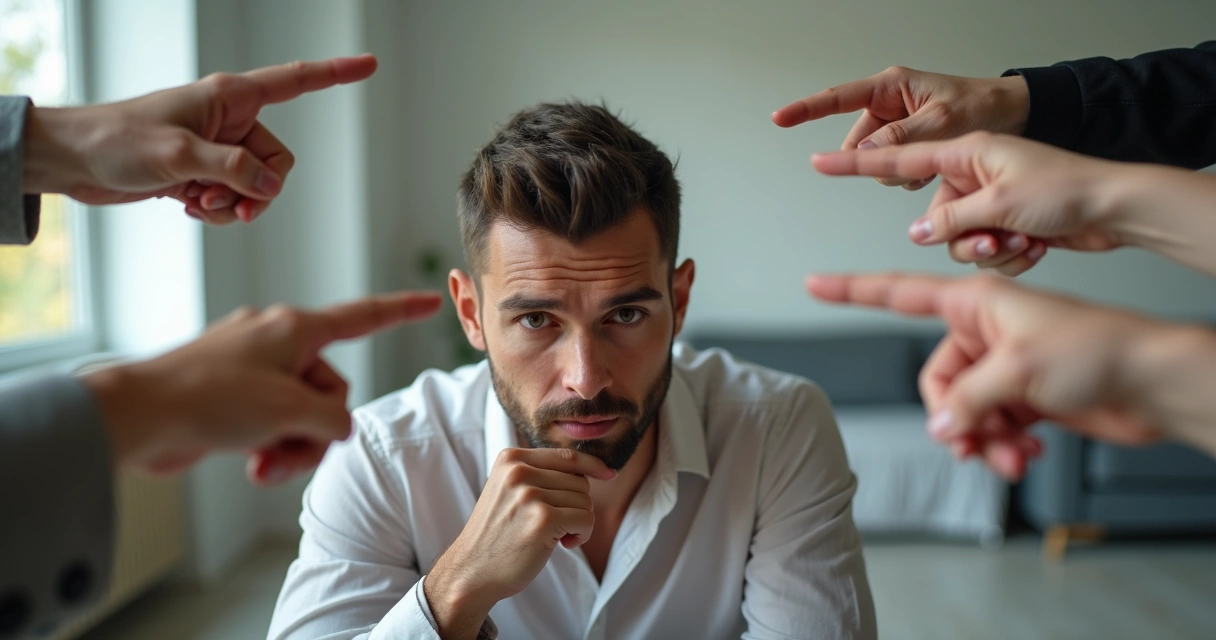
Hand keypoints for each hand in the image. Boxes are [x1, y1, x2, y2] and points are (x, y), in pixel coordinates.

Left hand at [22, 55, 377, 224]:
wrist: (76, 162)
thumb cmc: (118, 140)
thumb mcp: (179, 156)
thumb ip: (232, 170)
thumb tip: (269, 186)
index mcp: (230, 97)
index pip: (296, 81)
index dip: (335, 74)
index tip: (369, 66)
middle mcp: (229, 121)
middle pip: (278, 161)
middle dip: (259, 189)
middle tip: (226, 203)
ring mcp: (217, 148)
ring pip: (257, 185)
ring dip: (233, 204)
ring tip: (196, 204)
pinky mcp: (202, 173)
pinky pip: (233, 198)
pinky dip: (216, 210)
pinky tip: (186, 207)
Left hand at [82, 291, 441, 483]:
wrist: (137, 418)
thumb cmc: (209, 398)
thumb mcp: (290, 410)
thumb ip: (332, 420)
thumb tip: (333, 429)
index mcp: (294, 328)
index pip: (362, 317)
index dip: (400, 310)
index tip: (431, 302)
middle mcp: (275, 342)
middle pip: (331, 389)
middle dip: (318, 427)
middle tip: (289, 445)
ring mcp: (251, 369)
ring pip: (302, 413)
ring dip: (293, 445)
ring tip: (265, 465)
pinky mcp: (230, 396)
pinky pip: (273, 422)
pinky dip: (270, 446)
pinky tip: (252, 465)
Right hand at [425, 448, 615, 638]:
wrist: (472, 570)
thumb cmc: (497, 534)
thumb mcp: (510, 490)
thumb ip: (540, 474)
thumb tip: (592, 469)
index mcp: (511, 458)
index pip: (567, 455)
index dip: (592, 465)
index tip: (609, 474)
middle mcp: (519, 471)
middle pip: (579, 481)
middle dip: (575, 506)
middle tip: (553, 526)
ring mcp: (530, 494)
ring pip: (585, 501)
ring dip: (578, 523)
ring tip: (553, 536)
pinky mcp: (542, 519)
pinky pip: (585, 520)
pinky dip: (581, 535)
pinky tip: (562, 544)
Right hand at [772, 67, 1028, 189]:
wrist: (1015, 115)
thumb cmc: (984, 106)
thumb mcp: (943, 123)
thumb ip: (900, 138)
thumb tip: (863, 152)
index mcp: (892, 88)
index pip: (837, 98)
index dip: (806, 109)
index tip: (779, 118)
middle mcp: (889, 104)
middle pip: (858, 142)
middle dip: (879, 159)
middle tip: (915, 161)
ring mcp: (897, 124)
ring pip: (875, 160)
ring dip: (899, 170)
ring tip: (934, 161)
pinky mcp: (907, 142)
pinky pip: (892, 167)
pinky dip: (911, 173)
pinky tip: (935, 167)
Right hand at [807, 272, 1169, 479]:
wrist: (1152, 383)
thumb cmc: (1096, 350)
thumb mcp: (1016, 371)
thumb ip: (965, 400)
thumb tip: (941, 429)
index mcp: (974, 303)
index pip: (897, 293)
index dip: (852, 290)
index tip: (815, 283)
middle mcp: (984, 331)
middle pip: (934, 379)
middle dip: (953, 417)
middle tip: (976, 438)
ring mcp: (1002, 365)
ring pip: (962, 410)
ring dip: (982, 438)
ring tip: (1009, 453)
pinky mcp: (1023, 396)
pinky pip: (988, 425)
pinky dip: (1001, 443)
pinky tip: (1024, 452)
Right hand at [812, 132, 1126, 275]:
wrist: (1119, 211)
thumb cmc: (1070, 190)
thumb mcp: (1000, 204)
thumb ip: (950, 219)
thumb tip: (919, 232)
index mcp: (970, 153)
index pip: (900, 157)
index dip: (859, 161)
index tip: (821, 160)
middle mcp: (977, 177)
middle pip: (936, 218)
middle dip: (963, 237)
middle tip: (995, 237)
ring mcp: (994, 203)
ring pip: (960, 242)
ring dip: (989, 252)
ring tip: (1022, 244)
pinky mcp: (1010, 228)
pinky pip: (986, 254)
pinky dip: (1009, 258)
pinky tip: (1036, 248)